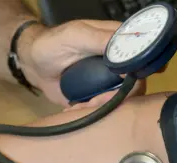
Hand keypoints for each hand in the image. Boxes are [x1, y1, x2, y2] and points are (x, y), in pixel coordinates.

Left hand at [17, 20, 146, 105]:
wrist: (33, 65)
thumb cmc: (52, 44)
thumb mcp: (75, 36)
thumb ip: (100, 39)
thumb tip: (129, 52)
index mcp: (118, 43)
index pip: (143, 56)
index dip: (142, 70)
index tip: (128, 84)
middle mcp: (119, 62)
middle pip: (137, 83)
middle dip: (118, 96)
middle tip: (94, 101)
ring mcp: (110, 81)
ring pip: (123, 100)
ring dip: (103, 107)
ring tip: (81, 106)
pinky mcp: (100, 96)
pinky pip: (107, 109)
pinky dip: (93, 113)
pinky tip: (76, 109)